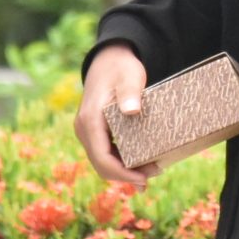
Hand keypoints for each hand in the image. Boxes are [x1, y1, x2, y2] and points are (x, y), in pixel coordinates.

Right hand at [77, 44, 162, 189]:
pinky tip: (139, 166)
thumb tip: (132, 111)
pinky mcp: (95, 131)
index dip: (122, 173)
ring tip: (151, 172)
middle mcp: (84, 129)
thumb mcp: (129, 77)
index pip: (102, 158)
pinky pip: (106, 153)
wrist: (109, 59)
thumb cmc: (120, 68)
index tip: (144, 179)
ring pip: (103, 161)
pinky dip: (121, 162)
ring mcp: (88, 132)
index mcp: (90, 121)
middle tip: (153, 175)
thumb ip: (130, 93)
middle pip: (102, 165)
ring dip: (124, 171)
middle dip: (126, 175)